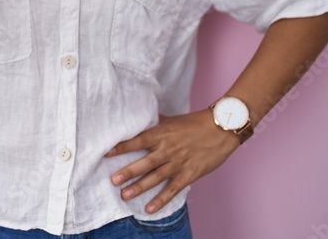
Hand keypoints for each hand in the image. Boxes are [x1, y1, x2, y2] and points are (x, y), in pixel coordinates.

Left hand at [106, 110, 238, 213]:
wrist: (221, 128)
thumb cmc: (195, 123)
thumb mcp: (171, 120)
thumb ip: (154, 123)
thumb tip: (138, 119)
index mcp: (161, 134)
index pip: (137, 141)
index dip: (121, 147)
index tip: (106, 153)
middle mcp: (167, 150)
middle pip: (144, 162)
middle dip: (128, 172)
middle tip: (113, 180)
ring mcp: (178, 163)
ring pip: (156, 178)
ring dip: (139, 187)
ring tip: (125, 195)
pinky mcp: (189, 175)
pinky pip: (173, 189)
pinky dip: (161, 200)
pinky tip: (149, 208)